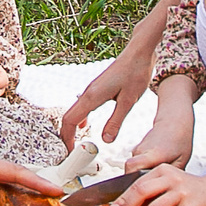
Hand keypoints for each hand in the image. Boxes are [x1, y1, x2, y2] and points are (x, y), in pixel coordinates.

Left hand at [0, 108, 62, 205]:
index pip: (14, 172)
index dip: (37, 183)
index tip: (58, 191)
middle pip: (14, 175)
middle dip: (37, 186)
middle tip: (58, 200)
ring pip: (4, 179)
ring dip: (22, 189)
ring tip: (40, 204)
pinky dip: (5, 190)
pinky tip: (6, 204)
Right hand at [57, 0, 173, 147]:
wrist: (139, 52)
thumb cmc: (135, 72)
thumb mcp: (128, 101)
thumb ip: (116, 121)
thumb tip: (106, 140)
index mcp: (93, 96)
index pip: (70, 120)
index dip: (67, 138)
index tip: (70, 152)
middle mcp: (88, 92)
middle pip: (68, 117)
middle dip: (66, 136)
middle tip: (72, 152)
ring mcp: (91, 90)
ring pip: (74, 112)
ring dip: (72, 128)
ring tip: (77, 144)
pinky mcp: (96, 89)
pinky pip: (82, 107)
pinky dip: (80, 119)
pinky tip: (86, 126)